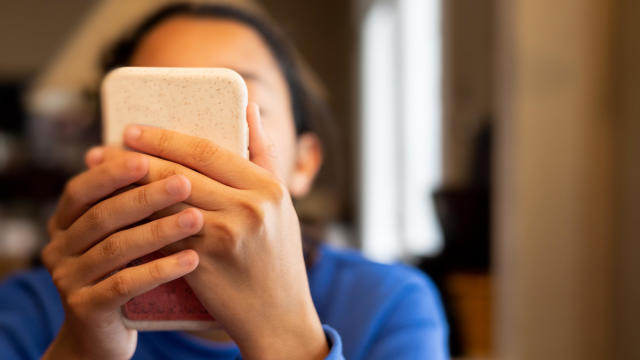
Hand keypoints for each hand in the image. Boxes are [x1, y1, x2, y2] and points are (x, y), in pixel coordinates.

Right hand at [41, 153, 202, 359]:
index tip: (147, 158)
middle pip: (102, 216)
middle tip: (183, 183)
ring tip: (196, 219)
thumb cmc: (123, 271)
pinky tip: (192, 259)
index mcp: (64, 223)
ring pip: (115, 249)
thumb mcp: (119, 235)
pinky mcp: (85, 309)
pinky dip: (160, 269)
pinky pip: (125, 285)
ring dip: (159, 231)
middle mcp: (58, 248)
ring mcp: (68, 280)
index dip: (111, 173)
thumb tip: (174, 159)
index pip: (82, 190)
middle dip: (145, 197)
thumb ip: (131, 204)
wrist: (102, 335)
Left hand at [91, 103, 328, 358]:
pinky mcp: (204, 263)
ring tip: (98, 177)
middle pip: (180, 172)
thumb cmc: (279, 256)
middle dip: (135, 158)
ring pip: (165, 201)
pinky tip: (114, 214)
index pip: (208, 150)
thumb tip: (249, 107)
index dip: (165, 138)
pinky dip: (136, 221)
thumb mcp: (282, 203)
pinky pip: (162, 234)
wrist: (279, 315)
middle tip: (102, 150)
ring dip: (127, 187)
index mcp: (268, 187)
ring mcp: (226, 236)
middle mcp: (249, 208)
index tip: (133, 130)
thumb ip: (264, 154)